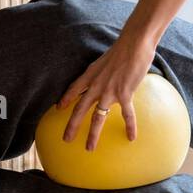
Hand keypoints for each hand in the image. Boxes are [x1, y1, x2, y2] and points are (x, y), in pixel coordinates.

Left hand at [55, 31, 156, 150]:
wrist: (134, 44)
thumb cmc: (122, 50)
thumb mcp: (104, 61)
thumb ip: (101, 72)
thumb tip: (103, 78)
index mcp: (90, 75)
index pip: (74, 89)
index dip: (66, 99)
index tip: (58, 108)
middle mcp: (95, 86)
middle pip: (80, 109)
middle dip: (72, 125)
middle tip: (66, 139)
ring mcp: (109, 91)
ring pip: (97, 117)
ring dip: (93, 134)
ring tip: (89, 148)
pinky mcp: (124, 94)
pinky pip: (127, 114)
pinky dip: (130, 126)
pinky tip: (131, 137)